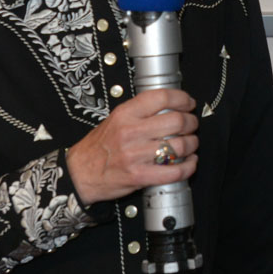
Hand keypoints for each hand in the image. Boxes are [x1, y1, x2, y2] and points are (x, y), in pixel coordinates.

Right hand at [66, 89, 199, 204]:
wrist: (79, 173)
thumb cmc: (99, 147)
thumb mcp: (115, 120)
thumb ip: (140, 112)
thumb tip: (170, 106)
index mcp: (125, 114)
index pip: (162, 97)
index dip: (182, 99)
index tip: (188, 104)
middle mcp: (131, 132)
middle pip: (177, 121)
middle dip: (191, 123)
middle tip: (192, 125)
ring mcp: (136, 155)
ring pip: (180, 145)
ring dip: (192, 144)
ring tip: (190, 144)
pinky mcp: (140, 176)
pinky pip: (175, 171)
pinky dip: (188, 167)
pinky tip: (189, 162)